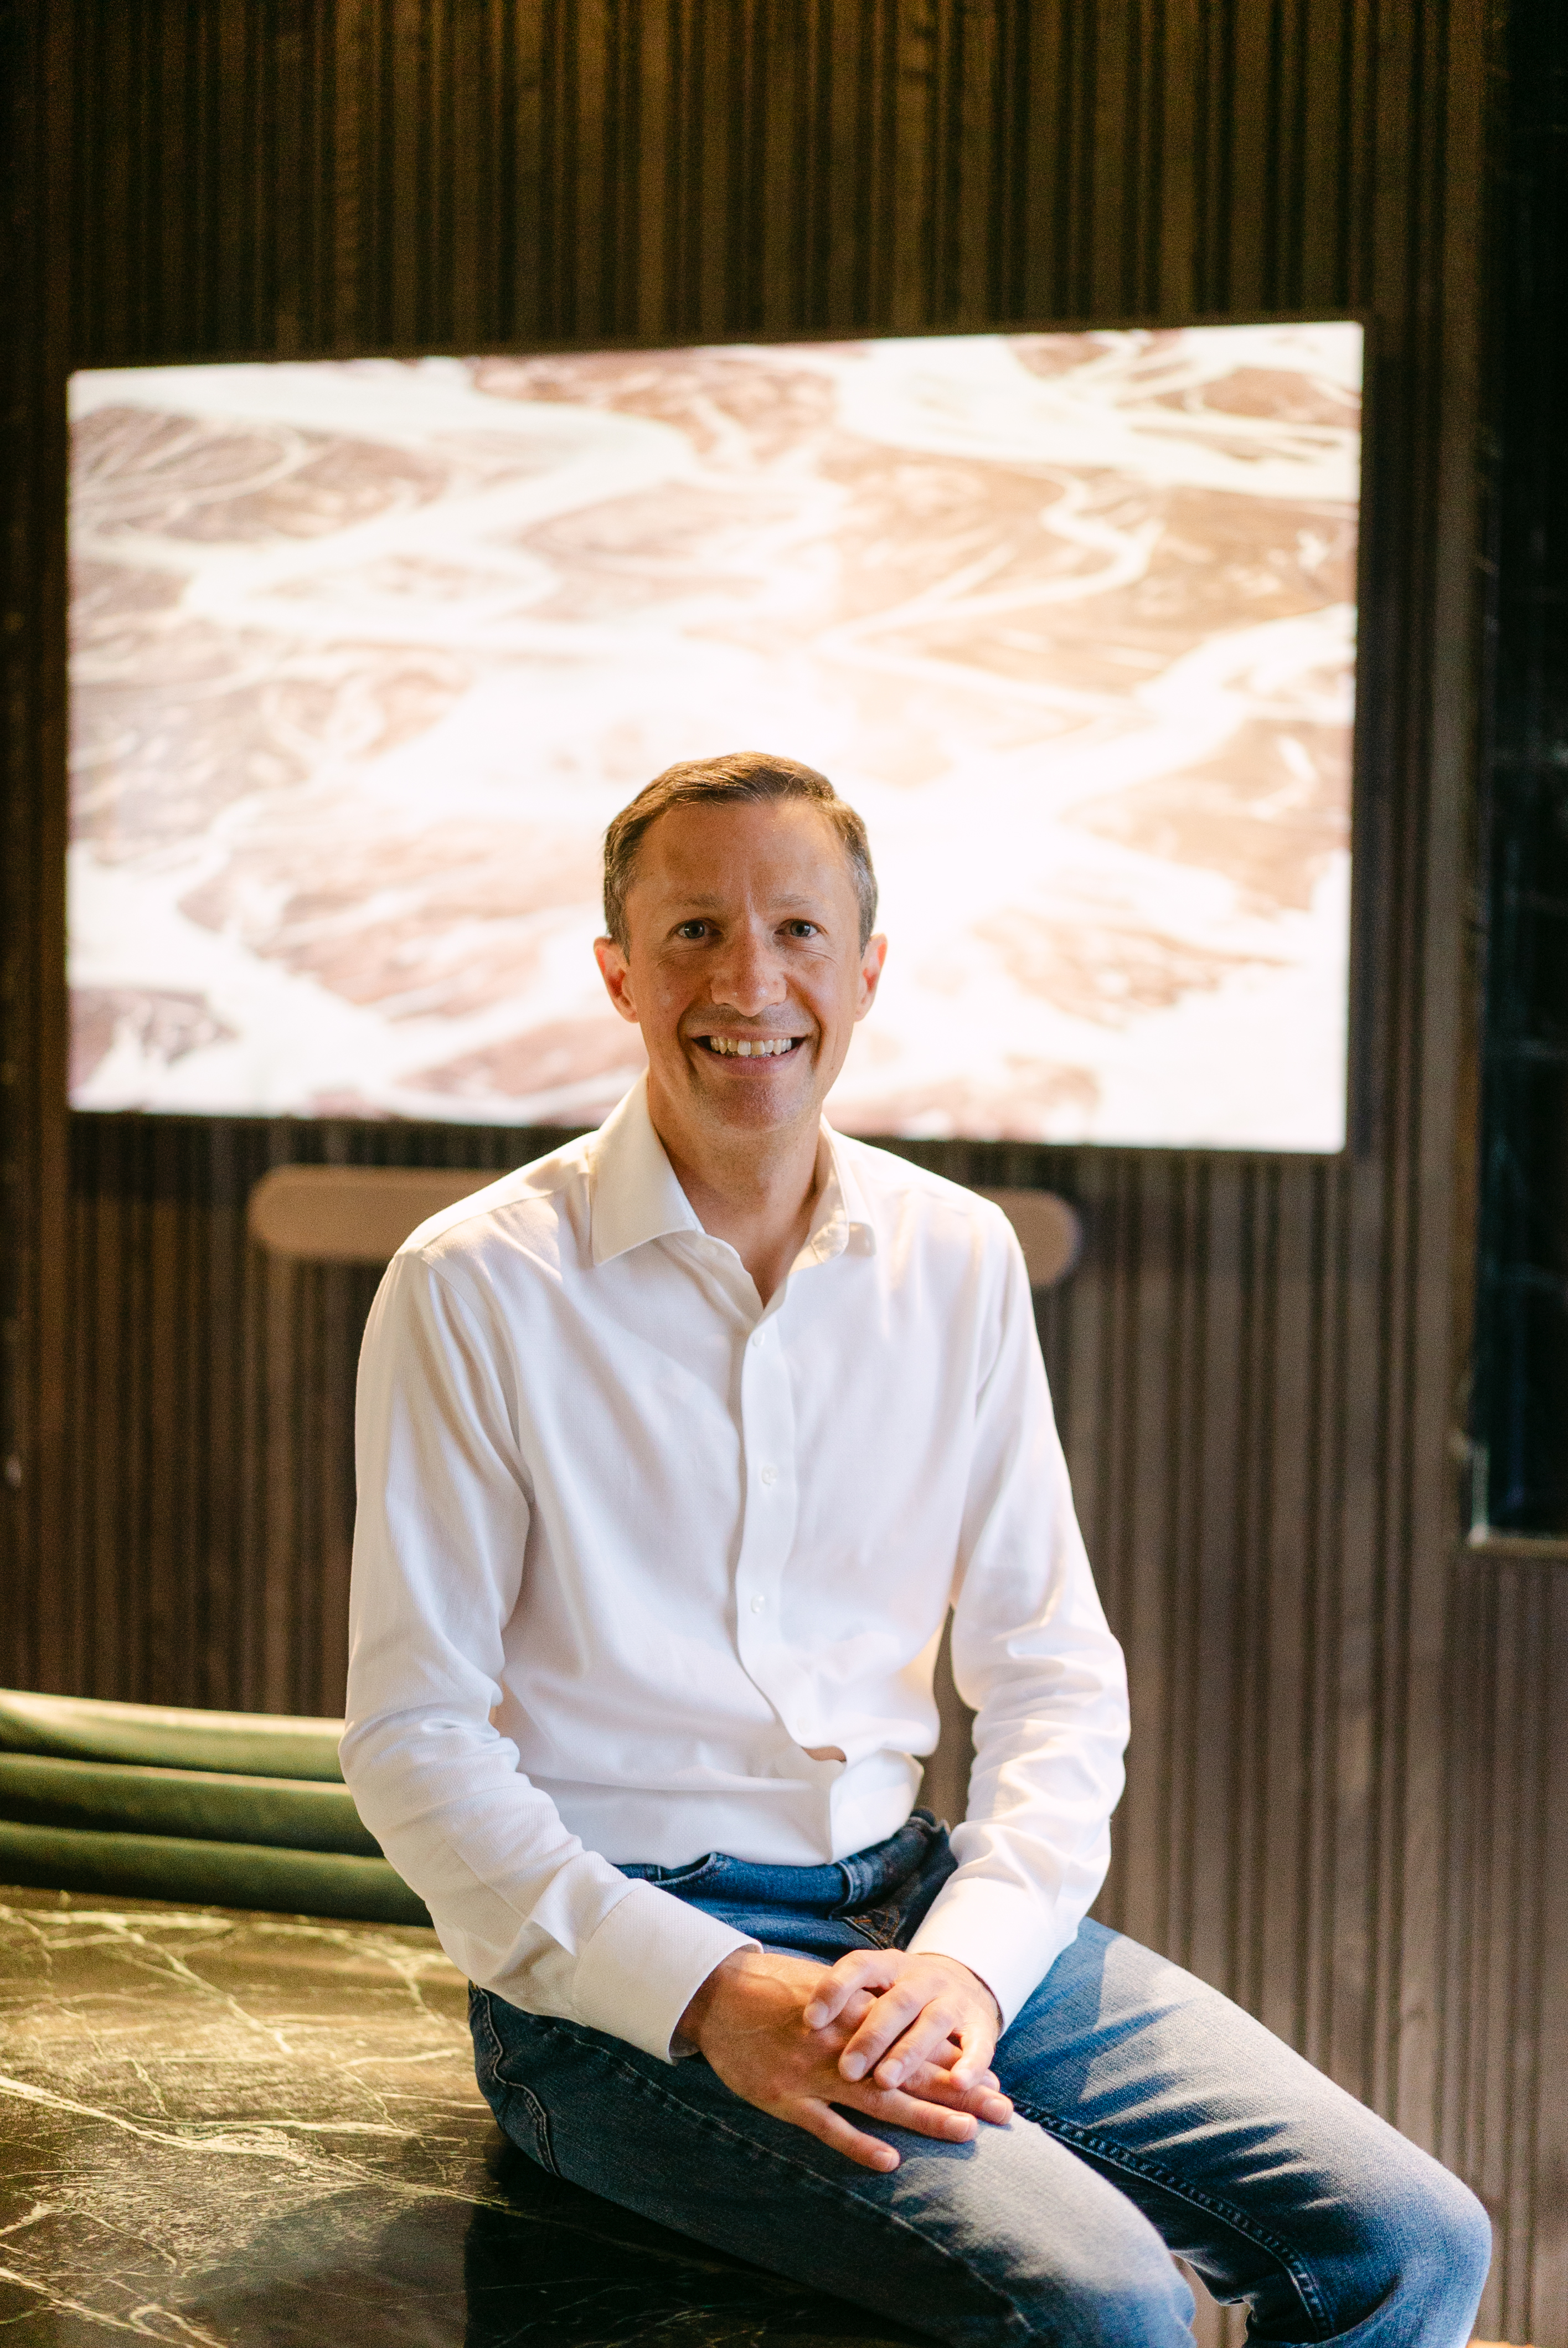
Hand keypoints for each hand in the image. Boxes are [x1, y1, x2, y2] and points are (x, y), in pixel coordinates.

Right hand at [678, 1947, 1011, 2172]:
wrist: (717, 1993)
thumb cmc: (775, 1992)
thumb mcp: (826, 1992)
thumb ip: (864, 2013)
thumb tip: (904, 2028)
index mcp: (856, 2015)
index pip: (917, 2043)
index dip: (956, 2064)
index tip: (995, 2083)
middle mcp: (842, 2043)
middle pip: (910, 2072)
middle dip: (958, 2092)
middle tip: (1002, 2110)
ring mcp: (814, 2072)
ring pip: (878, 2099)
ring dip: (923, 2116)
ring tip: (965, 2132)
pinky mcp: (785, 2098)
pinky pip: (826, 2125)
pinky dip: (857, 2142)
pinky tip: (890, 2159)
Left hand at [800, 1948, 1001, 2093]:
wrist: (963, 1982)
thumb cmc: (898, 1994)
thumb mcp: (874, 1987)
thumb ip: (846, 2001)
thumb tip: (795, 2019)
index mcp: (890, 1965)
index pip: (859, 1967)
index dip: (834, 1989)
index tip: (808, 2019)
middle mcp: (922, 1979)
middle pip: (896, 2003)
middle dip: (871, 2037)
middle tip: (846, 2070)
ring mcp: (953, 2000)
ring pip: (931, 2024)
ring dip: (909, 2053)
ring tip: (886, 2081)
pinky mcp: (981, 2025)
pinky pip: (978, 2044)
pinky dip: (971, 2063)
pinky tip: (958, 2083)